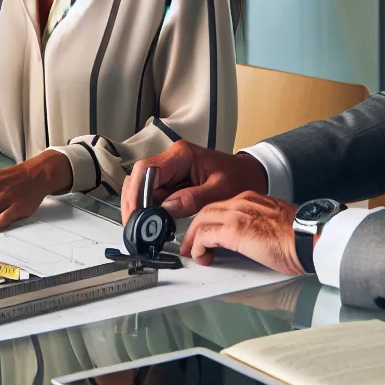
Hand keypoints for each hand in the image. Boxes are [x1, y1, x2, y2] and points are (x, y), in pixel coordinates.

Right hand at [122, 141, 268, 221]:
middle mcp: (172, 159)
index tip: (137, 214)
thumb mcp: (221, 191)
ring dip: (138, 207)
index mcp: (182, 155)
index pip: (147, 169)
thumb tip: (167, 208)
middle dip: (133, 202)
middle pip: (139, 177)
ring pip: (141, 186)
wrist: (251, 175)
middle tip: (134, 227)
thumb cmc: (240, 178)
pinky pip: (152, 194)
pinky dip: (148, 209)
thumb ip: (193, 199)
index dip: (137, 192)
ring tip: (141, 228)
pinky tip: (151, 224)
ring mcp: (170, 171)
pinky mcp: (171, 182)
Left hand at [179, 191, 304, 275]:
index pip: (223, 206)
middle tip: (191, 245)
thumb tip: (251, 242)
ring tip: (193, 253)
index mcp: (254, 200)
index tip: (206, 235)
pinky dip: (199, 247)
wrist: (312, 238)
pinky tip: (202, 257)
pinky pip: (205, 236)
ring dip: (194, 238)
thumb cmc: (302, 237)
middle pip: (208, 210)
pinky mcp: (234, 230)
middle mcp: (243, 202)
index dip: (210, 221)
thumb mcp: (276, 226)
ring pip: (202, 220)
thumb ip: (260, 228)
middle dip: (195, 229)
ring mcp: (237, 214)